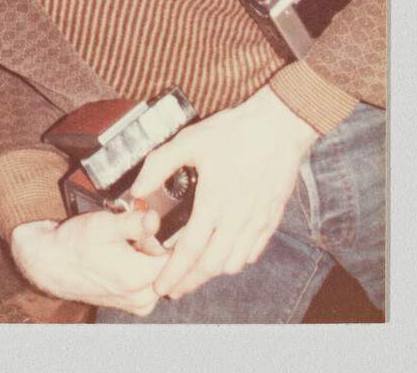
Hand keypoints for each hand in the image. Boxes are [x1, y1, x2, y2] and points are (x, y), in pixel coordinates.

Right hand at [10, 209, 167, 315]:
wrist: (52, 264)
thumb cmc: (74, 244)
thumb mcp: (103, 225)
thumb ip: (134, 223)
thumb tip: (156, 218)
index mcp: (137, 278)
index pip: (176, 256)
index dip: (170, 235)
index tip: (159, 222)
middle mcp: (142, 298)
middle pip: (169, 266)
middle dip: (159, 245)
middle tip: (136, 230)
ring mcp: (139, 305)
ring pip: (161, 274)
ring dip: (151, 256)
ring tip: (129, 242)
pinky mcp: (134, 306)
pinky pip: (151, 283)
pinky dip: (145, 267)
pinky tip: (127, 255)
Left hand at [132, 84, 316, 300]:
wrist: (279, 128)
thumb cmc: (233, 132)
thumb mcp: (189, 141)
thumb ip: (159, 165)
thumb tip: (138, 190)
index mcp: (213, 203)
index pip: (190, 251)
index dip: (173, 273)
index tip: (160, 287)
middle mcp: (236, 220)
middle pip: (211, 266)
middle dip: (189, 282)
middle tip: (173, 289)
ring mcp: (257, 223)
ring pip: (232, 264)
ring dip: (211, 273)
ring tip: (194, 273)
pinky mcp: (271, 220)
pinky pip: (252, 253)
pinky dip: (234, 261)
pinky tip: (223, 256)